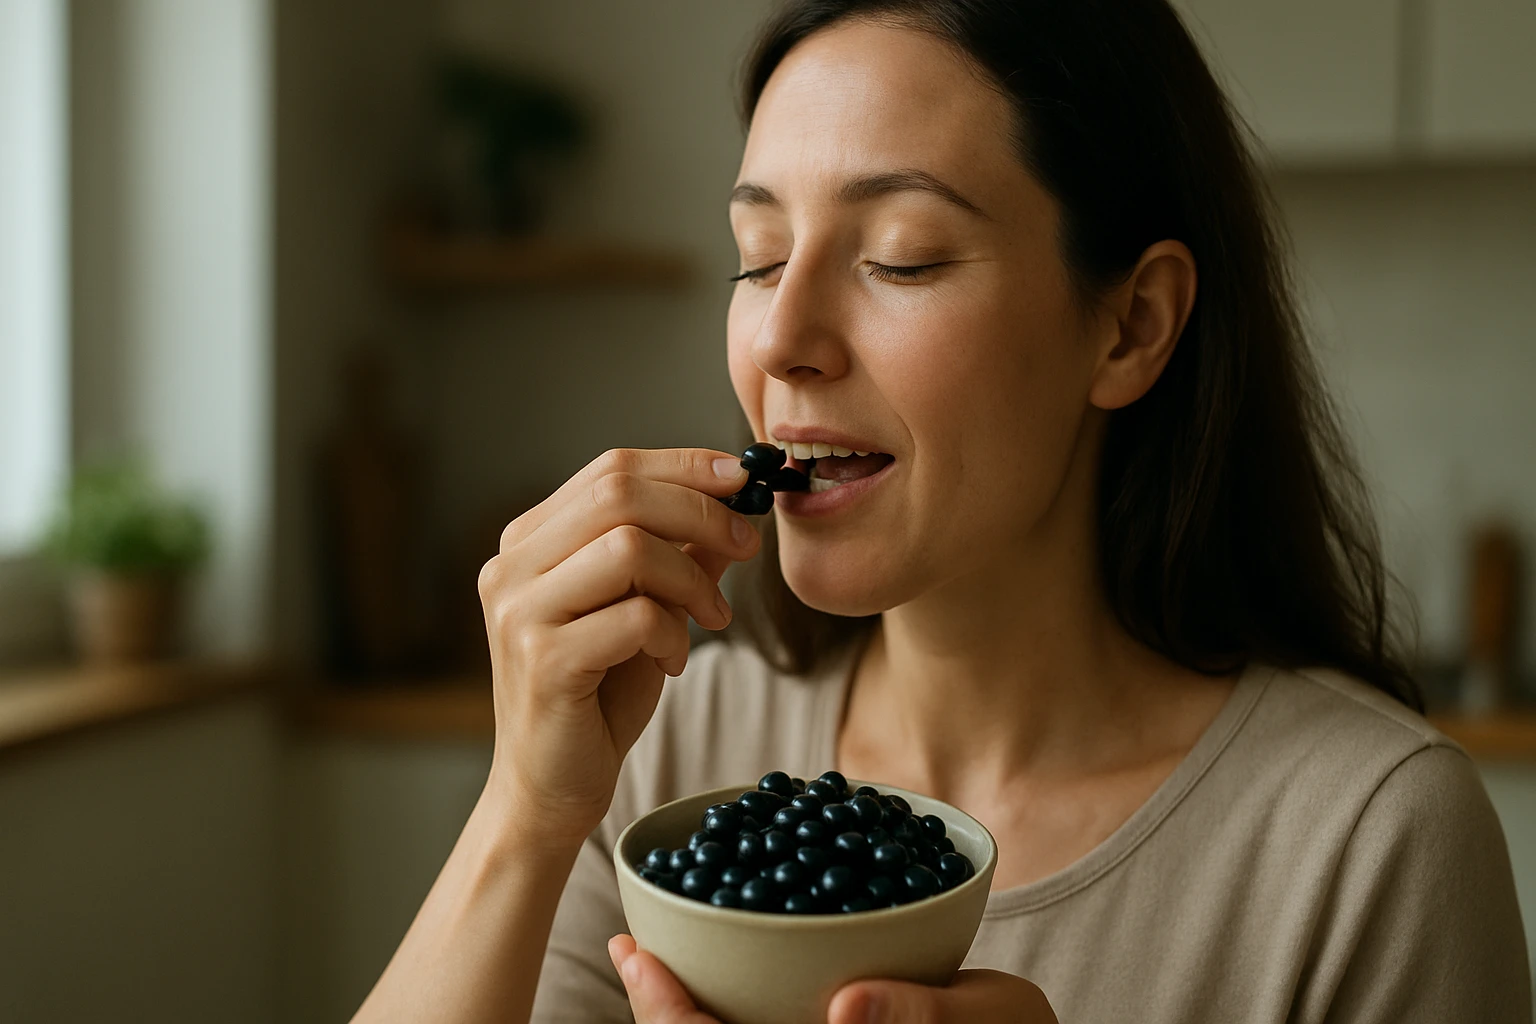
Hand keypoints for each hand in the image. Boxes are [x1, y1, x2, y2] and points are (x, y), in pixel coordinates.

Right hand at [477, 448, 759, 849]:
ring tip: (712, 618)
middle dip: (701, 511)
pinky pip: (636, 616)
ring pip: (630, 548)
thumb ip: (678, 554)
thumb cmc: (597, 698)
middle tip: (747, 544)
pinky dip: (674, 634)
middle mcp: (511, 566)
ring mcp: (520, 611)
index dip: (685, 466)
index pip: (611, 469)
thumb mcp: (646, 610)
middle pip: (619, 494)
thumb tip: (735, 499)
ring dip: (693, 580)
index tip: (744, 478)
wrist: (550, 790)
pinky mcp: (543, 660)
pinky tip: (673, 661)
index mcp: (529, 542)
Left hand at [609, 934, 1057, 1023]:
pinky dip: (727, 996)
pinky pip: (767, 1018)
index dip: (671, 1017)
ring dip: (685, 1005)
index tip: (638, 960)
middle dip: (661, 1008)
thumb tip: (843, 1009)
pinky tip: (719, 950)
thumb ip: (917, 1018)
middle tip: (628, 948)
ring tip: (650, 952)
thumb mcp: (984, 1021)